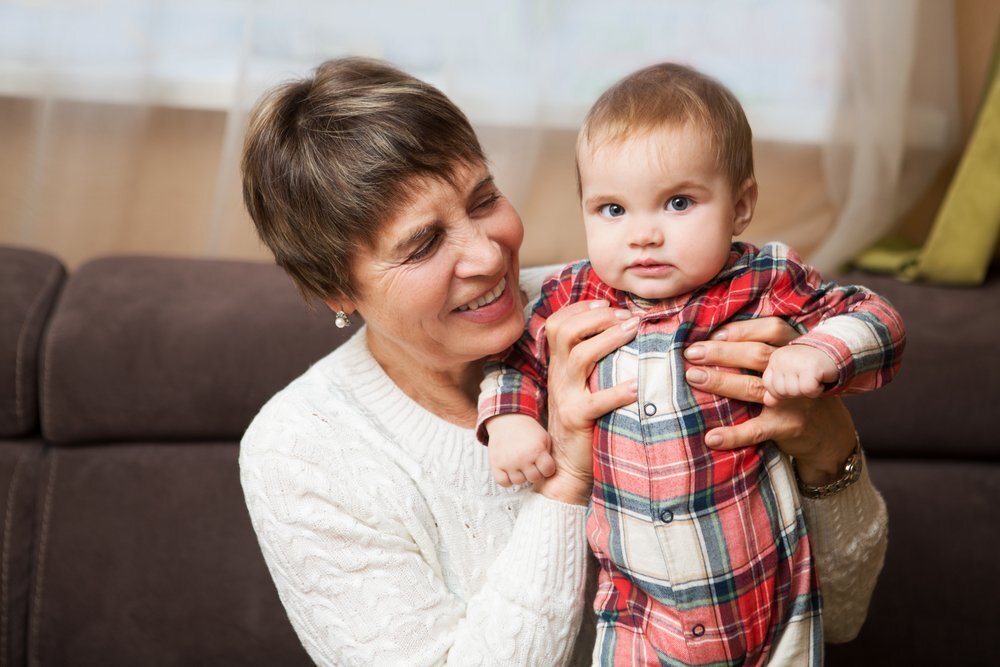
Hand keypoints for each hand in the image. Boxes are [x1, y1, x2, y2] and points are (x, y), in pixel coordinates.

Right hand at [485, 414, 555, 486]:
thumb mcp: (544, 438)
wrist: (508, 419)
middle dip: (535, 472)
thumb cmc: (528, 430)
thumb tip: (548, 472)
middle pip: (534, 478)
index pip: (548, 471)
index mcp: (537, 450)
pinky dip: (507, 479)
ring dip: (521, 475)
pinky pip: (503, 482)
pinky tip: (510, 471)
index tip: (544, 464)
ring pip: (519, 481)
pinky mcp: (496, 464)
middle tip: (532, 464)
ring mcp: (508, 462)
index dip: (547, 468)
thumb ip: (548, 455)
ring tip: (520, 465)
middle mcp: (522, 458)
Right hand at [534, 300, 638, 504]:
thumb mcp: (581, 386)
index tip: (606, 302)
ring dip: (608, 339)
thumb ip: (593, 363)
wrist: (565, 465)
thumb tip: (624, 333)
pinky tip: (636, 386)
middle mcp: (558, 377)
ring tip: (633, 330)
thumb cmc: (584, 422)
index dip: (580, 308)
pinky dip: (617, 392)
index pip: (559, 324)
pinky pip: (596, 402)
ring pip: (579, 357)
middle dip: (597, 317)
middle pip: (566, 332)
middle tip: (627, 316)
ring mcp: (565, 397)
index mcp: (559, 366)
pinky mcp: (576, 419)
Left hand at [683, 317, 856, 484]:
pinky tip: (711, 436)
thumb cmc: (797, 390)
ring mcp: (794, 399)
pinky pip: (758, 429)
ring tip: (693, 377)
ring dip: (721, 382)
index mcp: (797, 349)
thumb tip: (713, 338)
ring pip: (754, 387)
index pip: (772, 330)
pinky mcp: (789, 426)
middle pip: (758, 355)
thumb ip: (766, 349)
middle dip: (722, 352)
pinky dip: (734, 434)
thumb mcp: (791, 364)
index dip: (742, 330)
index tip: (714, 334)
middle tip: (691, 353)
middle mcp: (797, 371)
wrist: (830, 434)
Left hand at [762, 345, 838, 405]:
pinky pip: (808, 390)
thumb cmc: (811, 365)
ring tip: (812, 378)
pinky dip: (816, 390)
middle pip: (780, 391)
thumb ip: (777, 388)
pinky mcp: (810, 368)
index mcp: (774, 359)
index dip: (782, 390)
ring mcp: (794, 362)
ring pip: (793, 392)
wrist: (835, 350)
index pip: (768, 386)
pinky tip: (820, 380)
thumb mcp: (791, 375)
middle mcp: (782, 359)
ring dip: (806, 390)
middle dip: (795, 391)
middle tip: (806, 378)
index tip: (795, 381)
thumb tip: (768, 402)